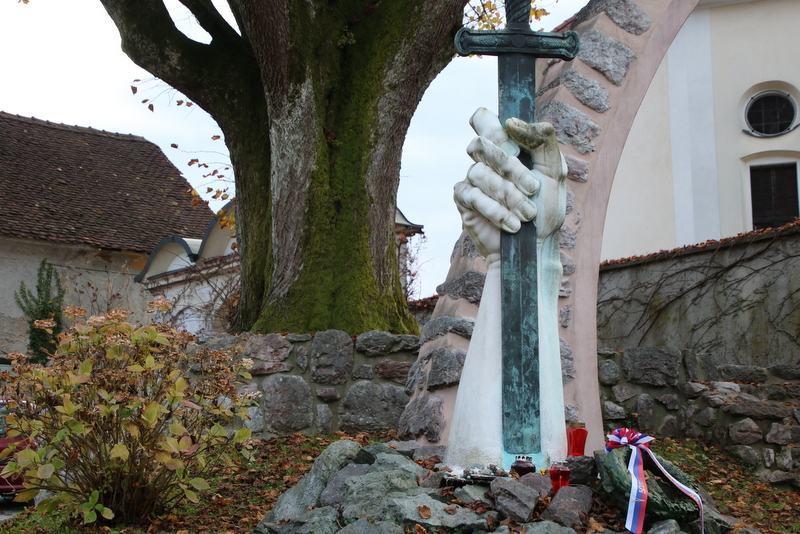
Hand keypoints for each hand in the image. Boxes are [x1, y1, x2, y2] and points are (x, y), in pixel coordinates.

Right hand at [454, 108, 567, 258]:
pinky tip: (513, 226)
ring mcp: (471, 179)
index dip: (493, 125)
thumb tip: (510, 122)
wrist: (536, 247)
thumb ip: (543, 140)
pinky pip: (473, 197)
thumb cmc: (546, 209)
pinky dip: (496, 211)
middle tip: (533, 188)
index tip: (515, 144)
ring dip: (508, 196)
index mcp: (506, 146)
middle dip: (510, 168)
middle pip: (480, 143)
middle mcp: (484, 160)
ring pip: (479, 173)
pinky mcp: (464, 202)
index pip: (483, 119)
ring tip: (528, 215)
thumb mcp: (555, 172)